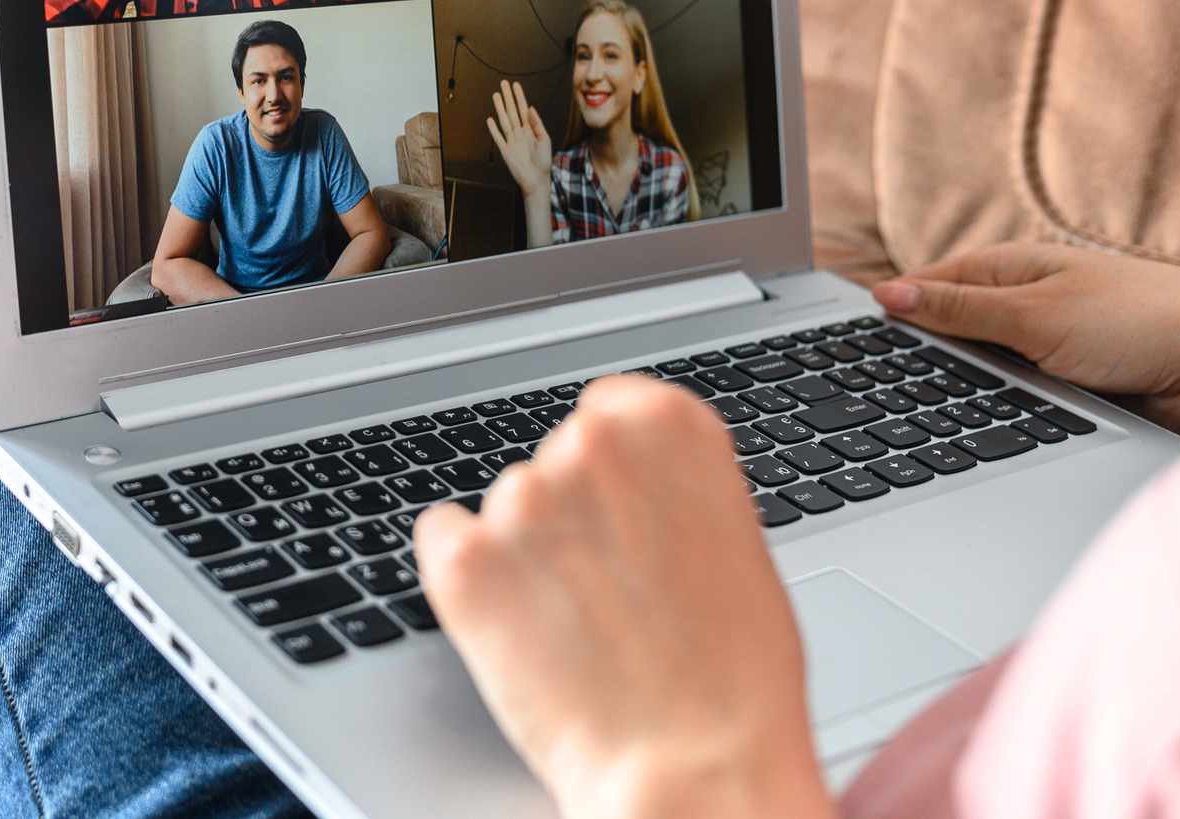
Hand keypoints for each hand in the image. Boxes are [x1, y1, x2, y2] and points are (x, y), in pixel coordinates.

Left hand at [414, 376, 832, 818]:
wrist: (696, 770)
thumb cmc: (735, 682)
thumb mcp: (737, 546)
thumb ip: (676, 491)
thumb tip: (637, 488)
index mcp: (669, 427)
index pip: (604, 410)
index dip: (609, 475)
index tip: (617, 513)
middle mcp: (592, 443)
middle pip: (551, 462)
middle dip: (568, 519)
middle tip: (608, 597)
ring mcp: (522, 498)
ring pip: (504, 511)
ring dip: (524, 557)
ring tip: (579, 632)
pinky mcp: (464, 558)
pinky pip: (442, 541)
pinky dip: (467, 579)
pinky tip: (513, 627)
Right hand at [487, 80, 551, 196]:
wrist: (536, 180)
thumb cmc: (544, 162)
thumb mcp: (545, 140)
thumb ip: (536, 124)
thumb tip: (530, 108)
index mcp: (530, 130)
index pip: (523, 109)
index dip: (519, 97)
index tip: (515, 85)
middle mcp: (520, 133)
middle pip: (512, 111)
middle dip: (507, 97)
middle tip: (503, 84)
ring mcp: (511, 141)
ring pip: (504, 120)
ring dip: (499, 108)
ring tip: (495, 95)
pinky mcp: (505, 150)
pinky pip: (498, 137)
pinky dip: (493, 129)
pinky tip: (490, 120)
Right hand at [873, 243, 1179, 434]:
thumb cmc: (1139, 324)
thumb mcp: (1032, 314)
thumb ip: (957, 309)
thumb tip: (887, 294)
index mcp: (1014, 266)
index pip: (931, 283)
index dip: (896, 309)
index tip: (859, 339)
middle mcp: (1027, 301)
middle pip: (951, 328)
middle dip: (927, 353)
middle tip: (889, 383)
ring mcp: (1047, 344)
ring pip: (981, 369)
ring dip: (966, 385)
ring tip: (938, 405)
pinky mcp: (1067, 385)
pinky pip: (1014, 398)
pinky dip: (1000, 407)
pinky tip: (984, 422)